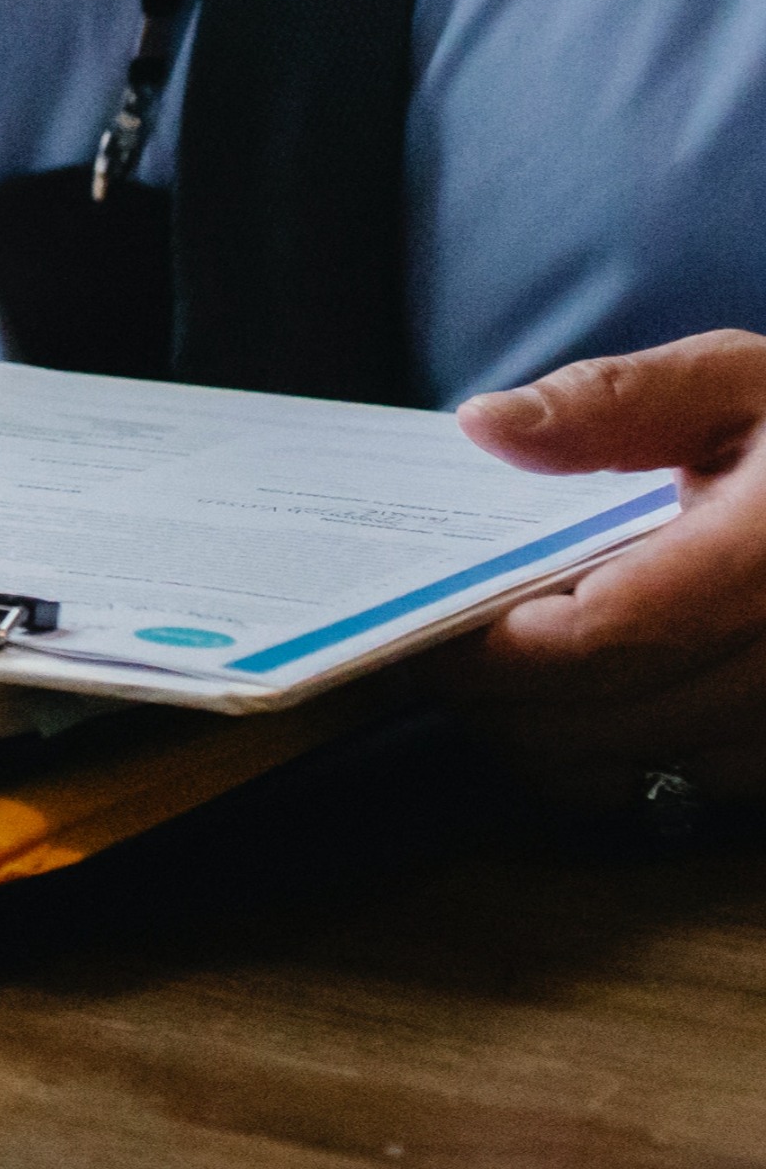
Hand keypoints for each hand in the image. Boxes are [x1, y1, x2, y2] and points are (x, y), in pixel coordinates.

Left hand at [447, 331, 765, 806]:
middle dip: (516, 708)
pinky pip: (713, 786)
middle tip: (437, 675)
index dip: (514, 649)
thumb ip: (613, 401)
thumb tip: (486, 424)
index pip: (618, 628)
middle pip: (631, 713)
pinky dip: (635, 767)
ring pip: (668, 768)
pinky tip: (579, 721)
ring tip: (490, 702)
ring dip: (567, 750)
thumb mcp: (732, 382)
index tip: (436, 638)